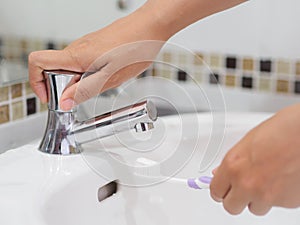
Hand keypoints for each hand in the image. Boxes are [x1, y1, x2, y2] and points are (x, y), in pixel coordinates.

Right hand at [28, 3, 169, 110]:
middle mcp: (77, 49)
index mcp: (76, 56)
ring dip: (75, 82)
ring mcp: (86, 46)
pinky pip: (81, 62)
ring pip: (68, 67)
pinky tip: (104, 77)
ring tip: (96, 87)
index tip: (48, 98)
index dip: (36, 83)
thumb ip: (84, 91)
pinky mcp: (96, 46)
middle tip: (77, 98)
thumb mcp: (109, 78)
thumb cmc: (134, 49)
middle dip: (58, 87)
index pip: (37, 63)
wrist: (150, 28)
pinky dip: (86, 74)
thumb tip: (64, 102)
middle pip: (51, 68)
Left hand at [210, 104, 299, 214]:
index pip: (215, 191)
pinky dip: (277, 196)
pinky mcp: (287, 202)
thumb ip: (232, 163)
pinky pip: (275, 205)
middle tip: (240, 189)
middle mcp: (247, 184)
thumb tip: (221, 173)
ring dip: (256, 198)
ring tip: (266, 179)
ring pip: (254, 208)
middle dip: (235, 198)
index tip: (221, 190)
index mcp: (233, 167)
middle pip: (231, 207)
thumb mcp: (246, 143)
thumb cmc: (280, 130)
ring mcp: (267, 196)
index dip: (219, 190)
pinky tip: (281, 178)